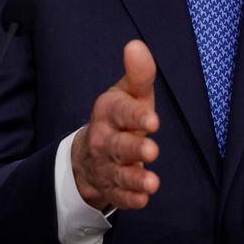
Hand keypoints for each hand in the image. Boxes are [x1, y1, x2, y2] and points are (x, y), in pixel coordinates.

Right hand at [71, 40, 160, 210]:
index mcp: (108, 112)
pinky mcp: (112, 187)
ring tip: (152, 182)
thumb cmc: (120, 117)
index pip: (121, 112)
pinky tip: (143, 198)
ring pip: (119, 172)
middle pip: (118, 144)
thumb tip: (136, 45)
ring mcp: (106, 165)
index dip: (136, 115)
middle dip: (134, 147)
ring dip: (134, 177)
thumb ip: (138, 73)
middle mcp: (103, 139)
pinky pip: (119, 196)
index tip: (153, 119)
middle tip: (152, 150)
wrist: (90, 153)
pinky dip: (130, 198)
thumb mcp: (128, 93)